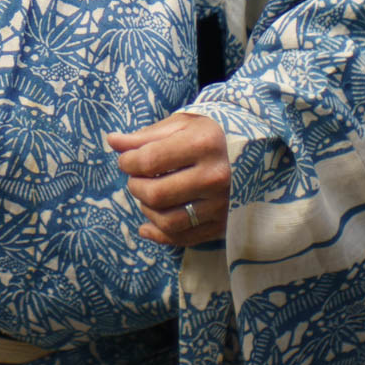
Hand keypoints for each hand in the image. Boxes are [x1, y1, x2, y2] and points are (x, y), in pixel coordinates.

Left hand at [107, 112, 229, 246]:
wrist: (252, 152)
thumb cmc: (208, 134)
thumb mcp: (180, 125)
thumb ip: (145, 136)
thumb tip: (112, 141)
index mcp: (203, 144)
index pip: (149, 161)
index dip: (128, 162)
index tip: (126, 161)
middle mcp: (215, 176)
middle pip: (157, 194)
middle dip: (136, 187)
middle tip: (136, 179)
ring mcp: (222, 204)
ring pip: (169, 221)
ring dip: (147, 211)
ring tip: (146, 196)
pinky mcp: (223, 224)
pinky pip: (184, 239)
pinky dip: (159, 236)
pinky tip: (146, 227)